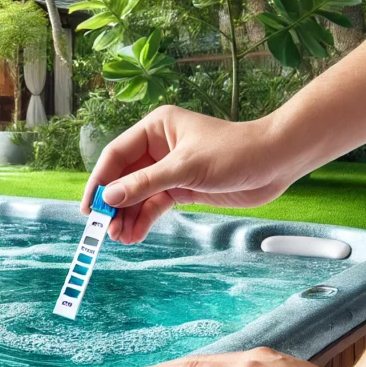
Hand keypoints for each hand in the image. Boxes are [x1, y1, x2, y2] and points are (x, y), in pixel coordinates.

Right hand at [81, 105, 295, 243]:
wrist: (275, 163)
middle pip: (124, 178)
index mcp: (155, 128)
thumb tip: (110, 197)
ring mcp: (169, 169)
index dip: (100, 181)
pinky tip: (136, 235)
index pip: (116, 156)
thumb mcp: (185, 168)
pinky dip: (144, 220)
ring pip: (138, 195)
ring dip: (128, 216)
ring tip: (120, 238)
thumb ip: (146, 183)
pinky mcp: (181, 188)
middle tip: (105, 229)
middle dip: (114, 204)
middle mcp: (158, 147)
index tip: (89, 207)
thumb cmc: (234, 152)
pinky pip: (154, 205)